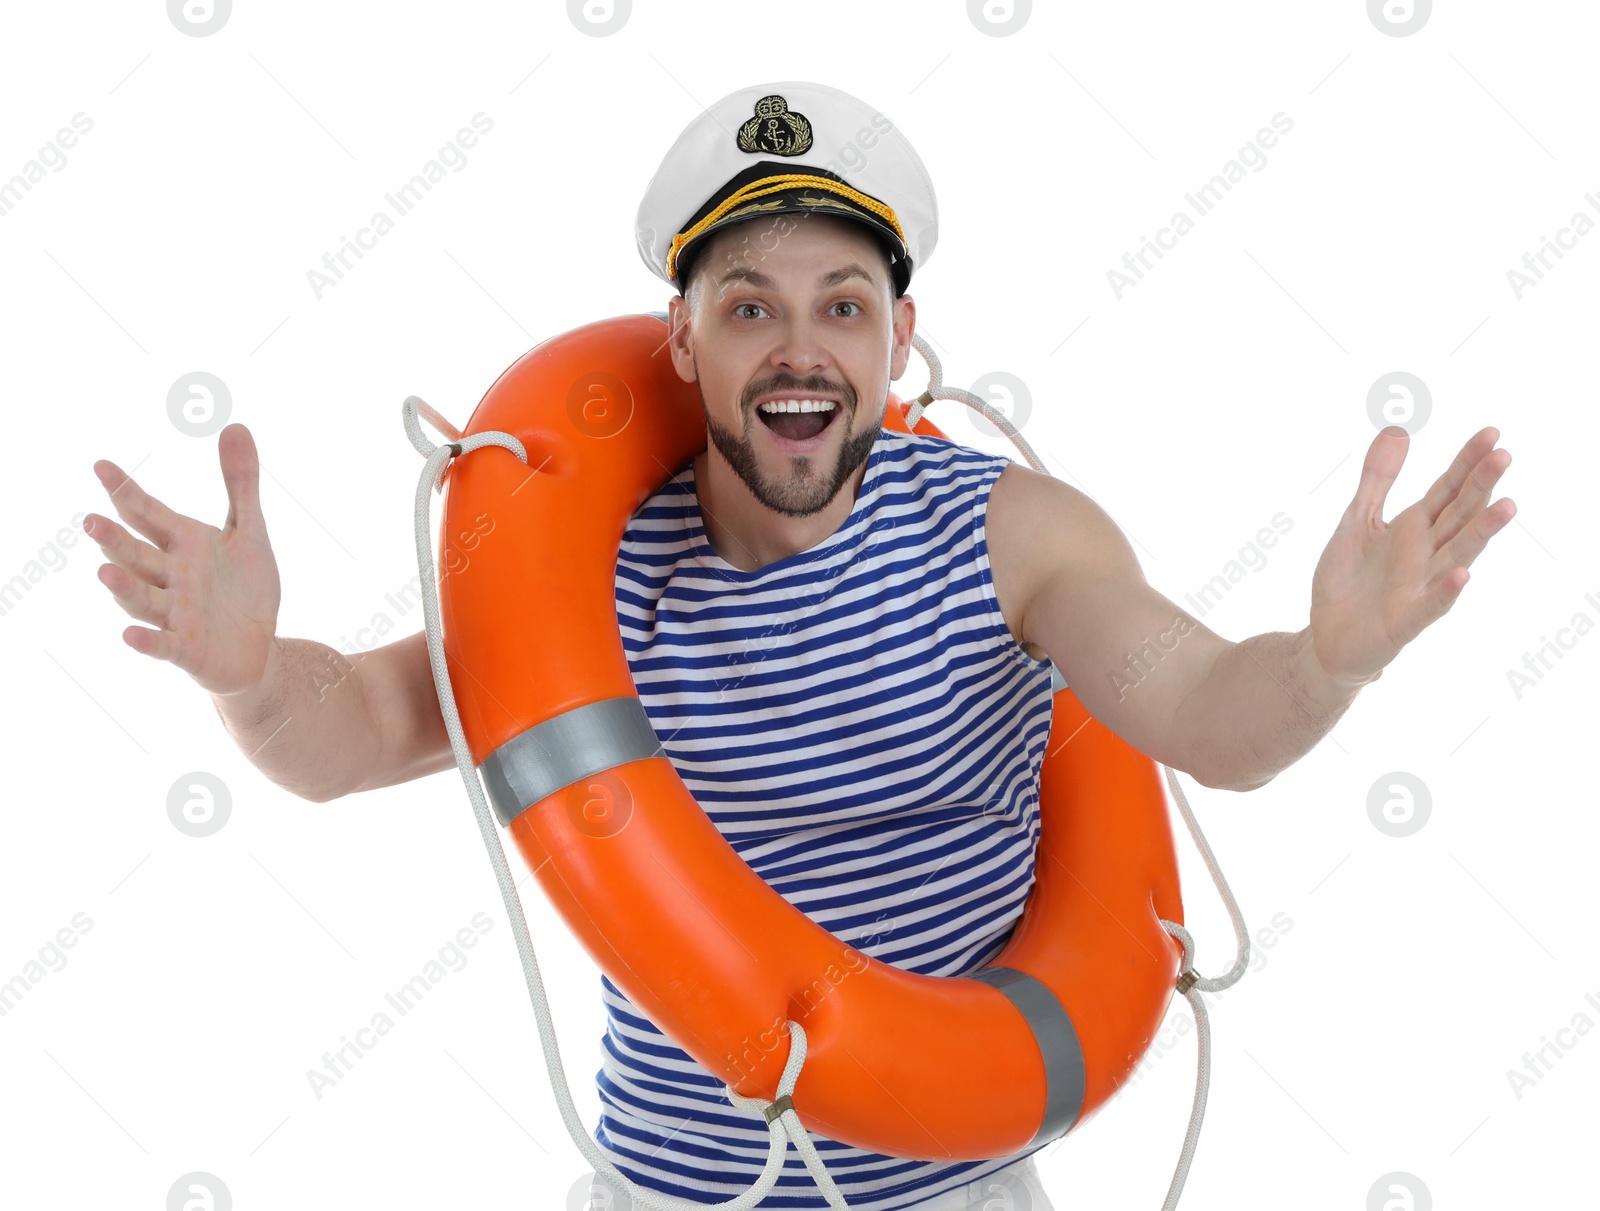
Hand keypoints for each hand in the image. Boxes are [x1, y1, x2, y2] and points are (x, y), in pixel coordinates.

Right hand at [84, 423, 281, 695]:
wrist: (259, 647)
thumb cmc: (246, 588)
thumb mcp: (248, 531)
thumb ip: (240, 483)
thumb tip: (235, 425)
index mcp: (183, 544)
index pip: (147, 513)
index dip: (125, 491)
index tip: (101, 465)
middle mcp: (171, 577)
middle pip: (137, 555)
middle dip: (114, 540)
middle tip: (90, 521)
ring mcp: (175, 614)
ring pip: (143, 598)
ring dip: (124, 586)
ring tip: (104, 570)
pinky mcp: (187, 649)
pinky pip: (164, 645)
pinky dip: (147, 641)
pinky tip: (129, 635)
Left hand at [1308, 425, 1513, 684]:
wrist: (1326, 634)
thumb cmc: (1348, 578)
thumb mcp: (1357, 520)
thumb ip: (1378, 479)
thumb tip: (1398, 430)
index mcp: (1414, 528)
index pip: (1448, 490)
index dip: (1467, 463)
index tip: (1492, 433)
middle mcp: (1426, 554)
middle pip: (1458, 515)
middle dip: (1479, 487)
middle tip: (1503, 456)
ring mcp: (1419, 586)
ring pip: (1457, 555)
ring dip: (1480, 533)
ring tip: (1506, 506)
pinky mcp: (1405, 620)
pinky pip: (1430, 605)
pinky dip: (1446, 590)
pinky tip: (1462, 574)